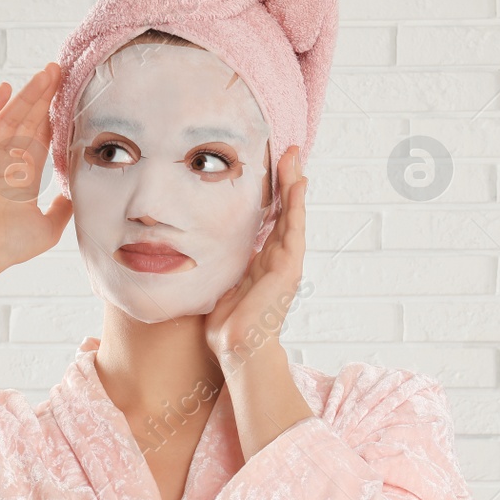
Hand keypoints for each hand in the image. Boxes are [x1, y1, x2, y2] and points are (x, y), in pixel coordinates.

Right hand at [0, 63, 71, 273]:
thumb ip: (64, 208)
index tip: (69, 97)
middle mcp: (5, 163)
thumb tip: (79, 194)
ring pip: (10, 118)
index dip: (54, 117)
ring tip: (46, 73)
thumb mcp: (49, 227)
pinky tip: (7, 89)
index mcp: (23, 178)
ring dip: (27, 95)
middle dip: (44, 97)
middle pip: (28, 121)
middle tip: (60, 71)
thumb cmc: (8, 246)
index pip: (41, 139)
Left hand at [205, 145, 306, 368]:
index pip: (271, 220)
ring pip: (292, 216)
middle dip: (288, 181)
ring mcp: (286, 263)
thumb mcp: (222, 283)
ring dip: (294, 186)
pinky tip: (298, 185)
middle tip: (291, 151)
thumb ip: (222, 265)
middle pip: (285, 212)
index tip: (272, 168)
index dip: (274, 194)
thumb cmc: (226, 324)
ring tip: (296, 159)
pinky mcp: (288, 268)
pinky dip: (296, 207)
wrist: (237, 348)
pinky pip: (293, 230)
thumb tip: (201, 250)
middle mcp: (278, 259)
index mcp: (263, 262)